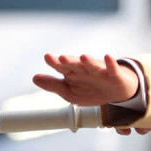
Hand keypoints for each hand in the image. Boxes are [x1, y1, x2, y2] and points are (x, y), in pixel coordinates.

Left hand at [35, 56, 150, 134]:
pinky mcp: (114, 75)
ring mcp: (100, 71)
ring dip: (88, 61)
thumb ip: (53, 85)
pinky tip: (108, 56)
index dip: (55, 63)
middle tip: (62, 58)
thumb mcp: (69, 92)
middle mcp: (85, 69)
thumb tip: (34, 78)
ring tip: (82, 57)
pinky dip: (111, 63)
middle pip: (76, 64)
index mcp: (73, 73)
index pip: (62, 67)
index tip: (48, 57)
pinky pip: (112, 68)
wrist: (116, 93)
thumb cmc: (90, 89)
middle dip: (70, 61)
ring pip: (93, 65)